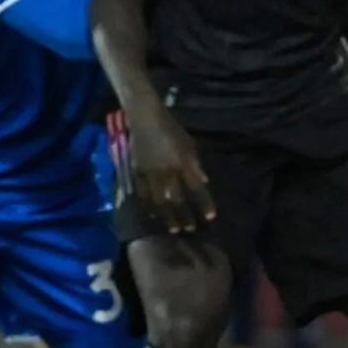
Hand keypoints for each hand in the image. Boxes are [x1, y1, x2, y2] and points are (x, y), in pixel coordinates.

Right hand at [127, 107, 215, 233]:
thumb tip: (203, 183)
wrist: (145, 118)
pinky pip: (142, 195)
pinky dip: (148, 208)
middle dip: (185, 216)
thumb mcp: (189, 144)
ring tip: (174, 230)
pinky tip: (153, 217)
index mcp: (183, 162)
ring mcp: (150, 173)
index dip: (204, 204)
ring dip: (167, 217)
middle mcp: (167, 170)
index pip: (197, 188)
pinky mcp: (136, 172)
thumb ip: (195, 165)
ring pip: (159, 202)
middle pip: (177, 199)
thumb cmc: (171, 128)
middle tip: (190, 230)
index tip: (210, 217)